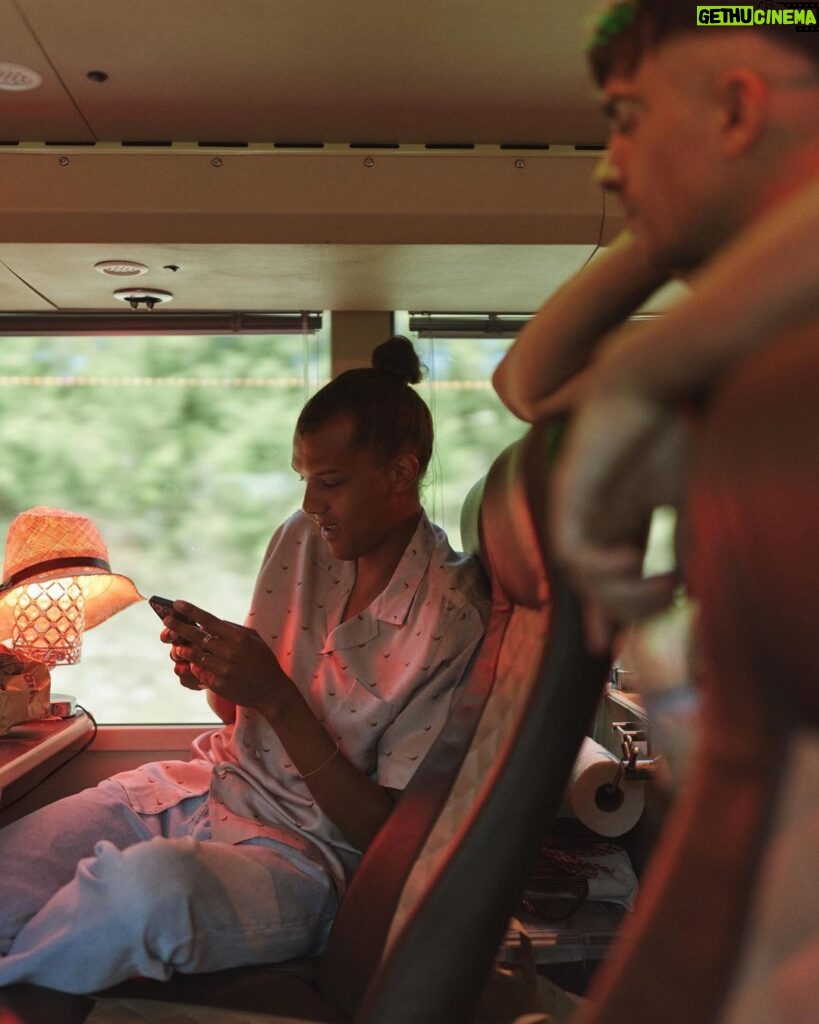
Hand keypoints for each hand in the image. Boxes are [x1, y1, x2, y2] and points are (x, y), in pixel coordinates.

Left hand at [162, 601, 290, 715]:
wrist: (271, 691)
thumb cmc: (263, 661)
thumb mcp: (254, 639)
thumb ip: (233, 629)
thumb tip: (212, 622)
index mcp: (238, 637)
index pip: (209, 620)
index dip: (190, 611)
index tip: (176, 603)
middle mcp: (229, 651)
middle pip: (196, 636)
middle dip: (178, 627)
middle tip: (166, 621)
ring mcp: (223, 669)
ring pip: (194, 655)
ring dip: (182, 649)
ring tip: (176, 646)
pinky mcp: (218, 684)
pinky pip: (199, 672)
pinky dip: (194, 667)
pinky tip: (191, 664)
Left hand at [550, 383, 688, 651]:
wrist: (652, 383)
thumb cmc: (673, 430)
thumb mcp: (687, 498)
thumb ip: (683, 542)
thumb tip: (690, 589)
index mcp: (622, 514)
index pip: (613, 575)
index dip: (618, 612)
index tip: (620, 649)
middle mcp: (594, 515)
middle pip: (590, 583)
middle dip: (611, 615)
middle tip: (647, 626)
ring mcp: (577, 507)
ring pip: (579, 573)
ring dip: (617, 593)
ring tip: (657, 589)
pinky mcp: (566, 495)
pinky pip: (570, 548)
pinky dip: (597, 565)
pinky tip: (629, 561)